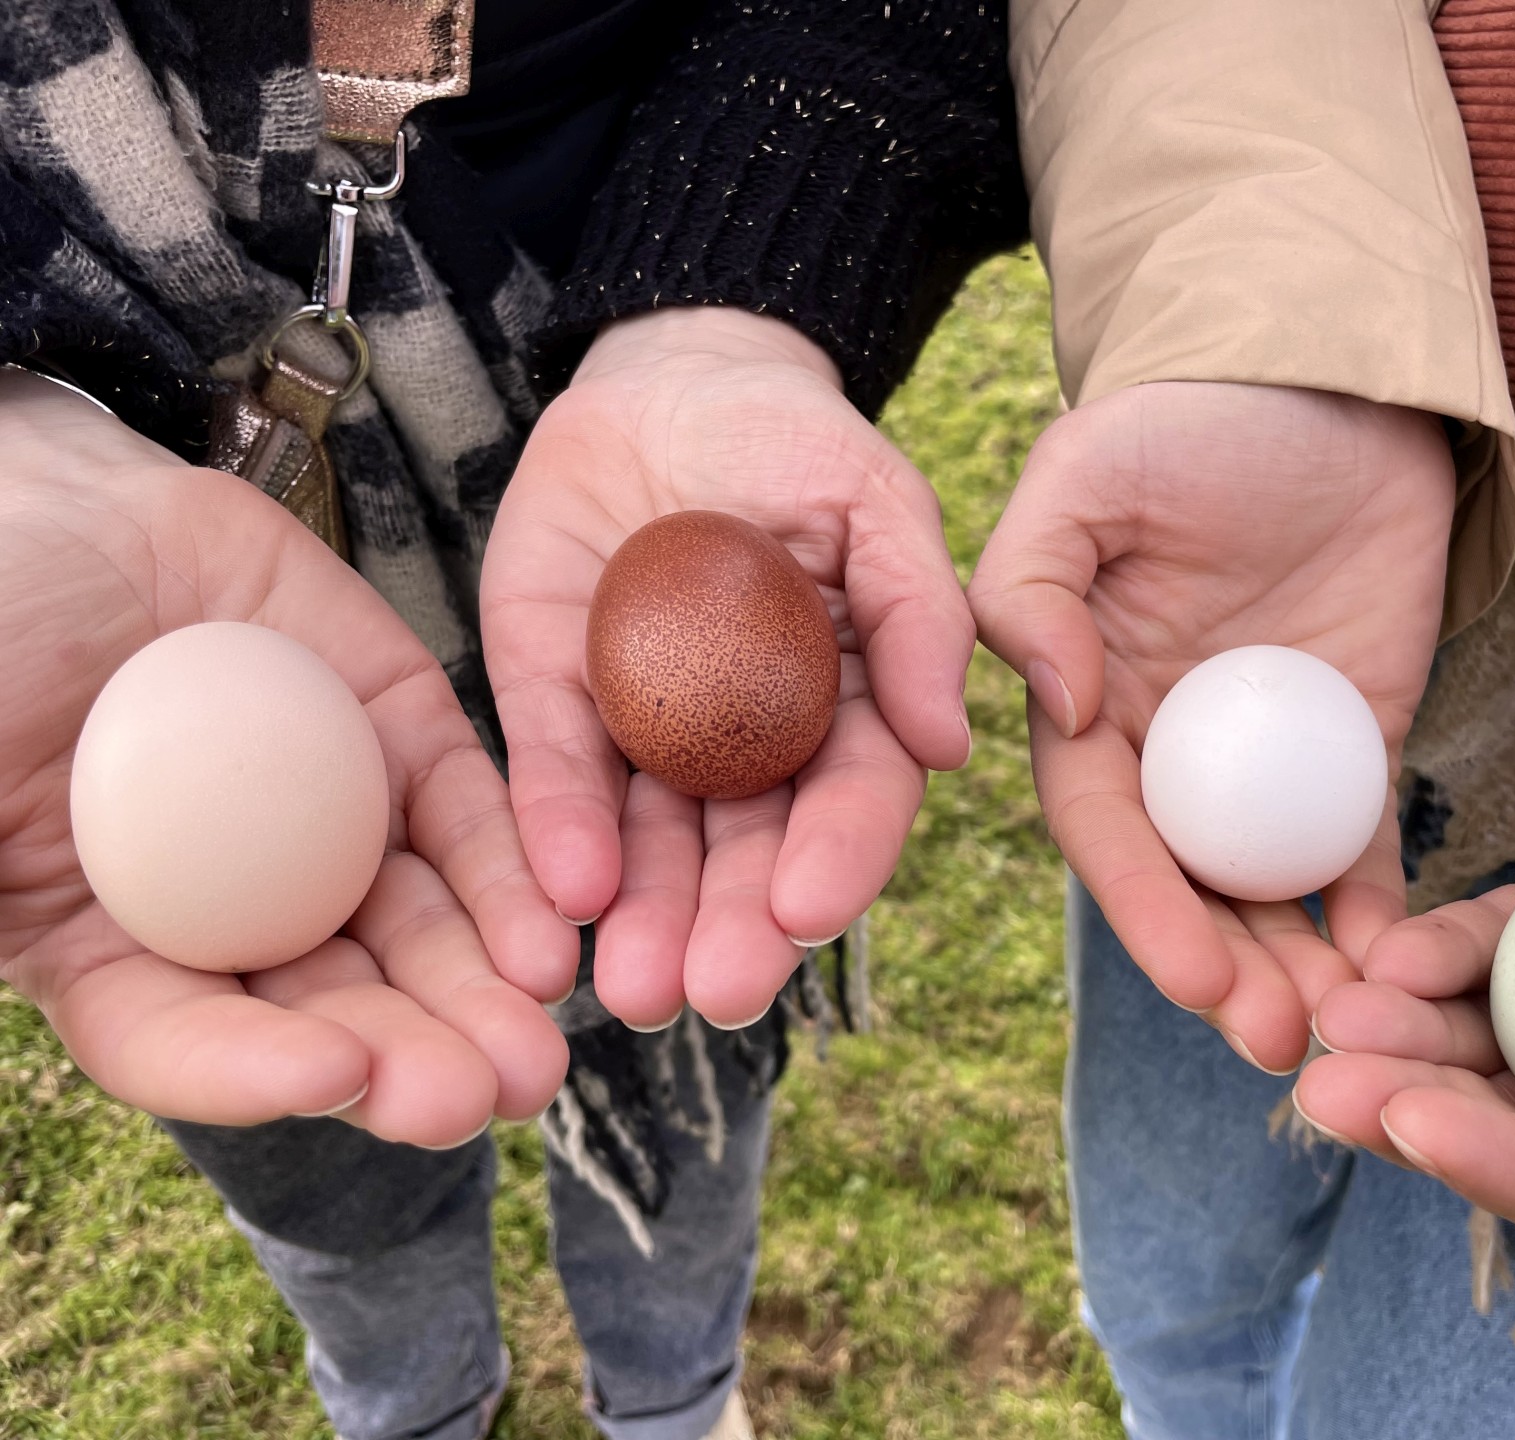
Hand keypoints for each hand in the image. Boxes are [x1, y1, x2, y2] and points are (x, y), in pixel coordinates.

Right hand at [0, 372, 571, 1144]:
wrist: (57, 500)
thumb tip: (2, 959)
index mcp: (106, 941)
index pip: (184, 1037)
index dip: (252, 1072)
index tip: (333, 1077)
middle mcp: (232, 902)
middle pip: (330, 1007)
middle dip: (412, 1057)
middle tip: (485, 1096)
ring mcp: (324, 822)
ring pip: (417, 929)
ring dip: (479, 990)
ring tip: (539, 1042)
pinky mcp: (400, 738)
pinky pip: (468, 815)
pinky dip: (510, 874)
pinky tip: (553, 931)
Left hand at [480, 308, 971, 1028]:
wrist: (671, 376)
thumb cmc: (797, 439)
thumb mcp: (879, 504)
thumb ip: (921, 614)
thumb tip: (951, 745)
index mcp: (844, 708)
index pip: (852, 800)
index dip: (837, 860)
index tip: (807, 912)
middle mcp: (749, 742)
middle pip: (747, 853)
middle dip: (730, 928)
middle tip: (707, 991)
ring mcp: (650, 726)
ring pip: (650, 843)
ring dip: (645, 917)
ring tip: (630, 987)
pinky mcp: (555, 695)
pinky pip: (556, 769)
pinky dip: (559, 829)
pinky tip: (563, 890)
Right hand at [969, 383, 1455, 1070]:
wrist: (1331, 379)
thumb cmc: (1190, 417)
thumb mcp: (1086, 478)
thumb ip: (1033, 589)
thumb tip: (1064, 710)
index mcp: (1091, 703)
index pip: (1105, 826)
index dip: (1143, 905)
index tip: (1193, 976)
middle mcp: (1170, 750)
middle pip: (1190, 884)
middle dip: (1229, 972)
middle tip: (1281, 1038)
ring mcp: (1269, 758)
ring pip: (1274, 889)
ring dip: (1302, 968)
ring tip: (1351, 1035)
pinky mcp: (1360, 745)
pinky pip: (1364, 846)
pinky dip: (1382, 911)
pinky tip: (1407, 966)